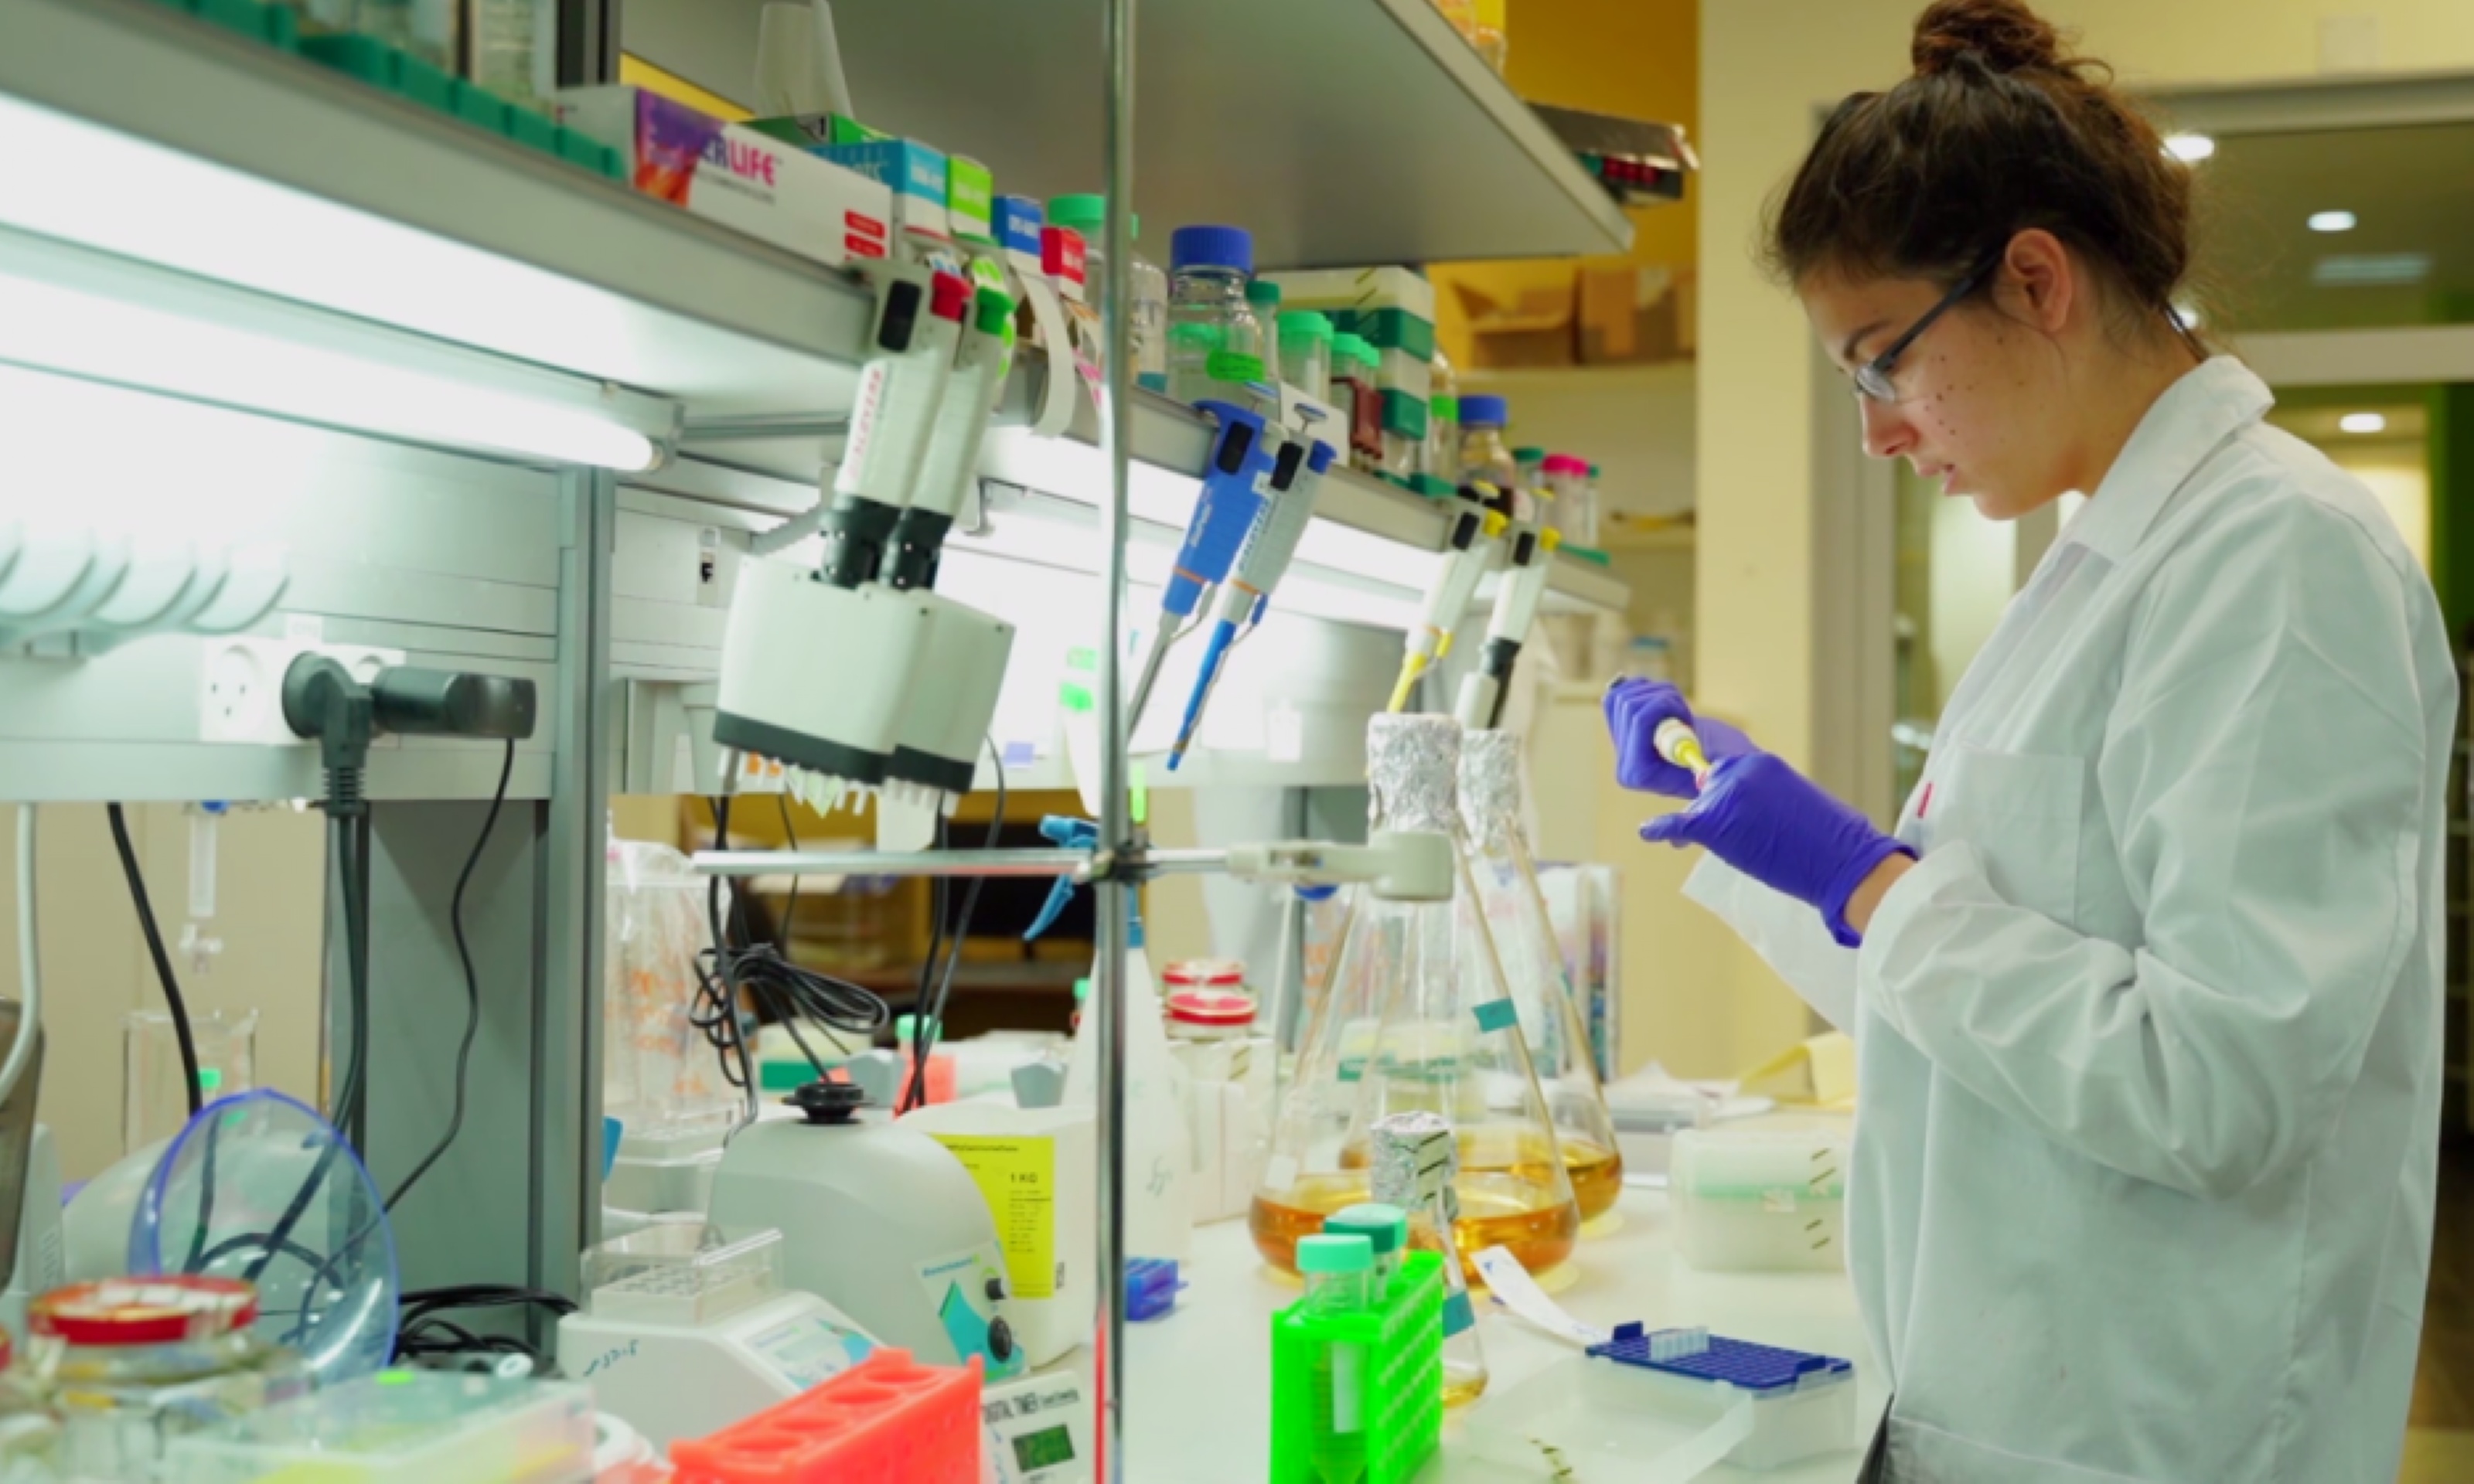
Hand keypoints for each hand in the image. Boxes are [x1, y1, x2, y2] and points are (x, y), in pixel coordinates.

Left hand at [1603, 680, 1755, 798]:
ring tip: (1680, 714)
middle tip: (1686, 716)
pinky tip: (1662, 704)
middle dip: (1664, 700)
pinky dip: (1644, 689)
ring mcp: (1618, 744)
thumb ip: (1709, 762)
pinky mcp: (1617, 727)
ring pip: (1624, 695)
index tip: (1688, 718)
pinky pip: (1617, 693)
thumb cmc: (1721, 761)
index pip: (1640, 720)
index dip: (1667, 707)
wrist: (1713, 760)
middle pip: (1628, 704)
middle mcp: (1624, 761)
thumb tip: (1708, 757)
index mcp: (1641, 773)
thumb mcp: (1720, 762)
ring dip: (1659, 694)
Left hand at [1641, 753, 1913, 945]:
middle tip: (1736, 832)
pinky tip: (1648, 831)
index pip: (1725, 772)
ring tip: (1721, 842)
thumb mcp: (1795, 801)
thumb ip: (1764, 797)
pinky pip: (1678, 823)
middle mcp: (1740, 773)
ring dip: (1705, 825)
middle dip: (1714, 808)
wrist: (1841, 858)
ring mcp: (1726, 796)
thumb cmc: (1831, 838)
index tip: (1725, 806)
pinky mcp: (1715, 823)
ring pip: (1699, 807)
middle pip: (1708, 787)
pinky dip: (1660, 828)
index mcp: (1762, 764)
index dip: (1722, 793)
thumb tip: (1741, 813)